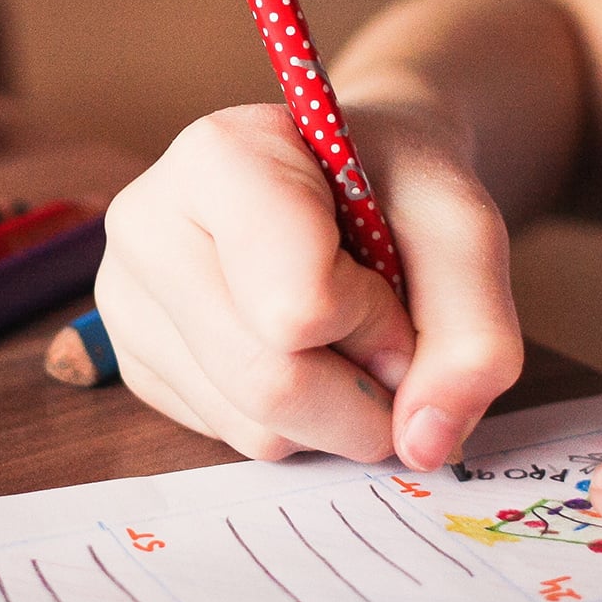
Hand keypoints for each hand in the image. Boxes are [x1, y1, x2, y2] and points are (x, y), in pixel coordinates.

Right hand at [96, 103, 521, 469]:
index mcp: (217, 157)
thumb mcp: (465, 231)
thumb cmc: (398, 186)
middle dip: (363, 392)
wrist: (353, 175)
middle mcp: (147, 224)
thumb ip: (474, 334)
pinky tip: (298, 350)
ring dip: (334, 411)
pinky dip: (295, 420)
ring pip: (252, 426)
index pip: (297, 306)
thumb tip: (423, 444)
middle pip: (268, 382)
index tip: (393, 280)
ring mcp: (127, 299)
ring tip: (341, 333)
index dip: (376, 321)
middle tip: (390, 340)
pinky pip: (230, 438)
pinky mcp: (135, 363)